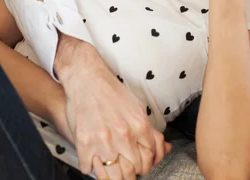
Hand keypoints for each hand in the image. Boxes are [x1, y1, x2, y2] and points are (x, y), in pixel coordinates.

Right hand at [56, 39, 170, 178]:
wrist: (88, 80)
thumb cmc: (113, 92)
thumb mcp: (137, 107)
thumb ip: (150, 131)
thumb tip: (165, 148)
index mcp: (139, 127)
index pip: (149, 160)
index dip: (146, 165)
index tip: (140, 165)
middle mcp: (123, 136)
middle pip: (132, 172)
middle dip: (131, 174)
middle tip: (126, 169)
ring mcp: (103, 142)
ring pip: (113, 177)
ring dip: (114, 177)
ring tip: (112, 169)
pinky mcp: (84, 145)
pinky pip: (89, 170)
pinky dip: (91, 168)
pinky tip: (94, 159)